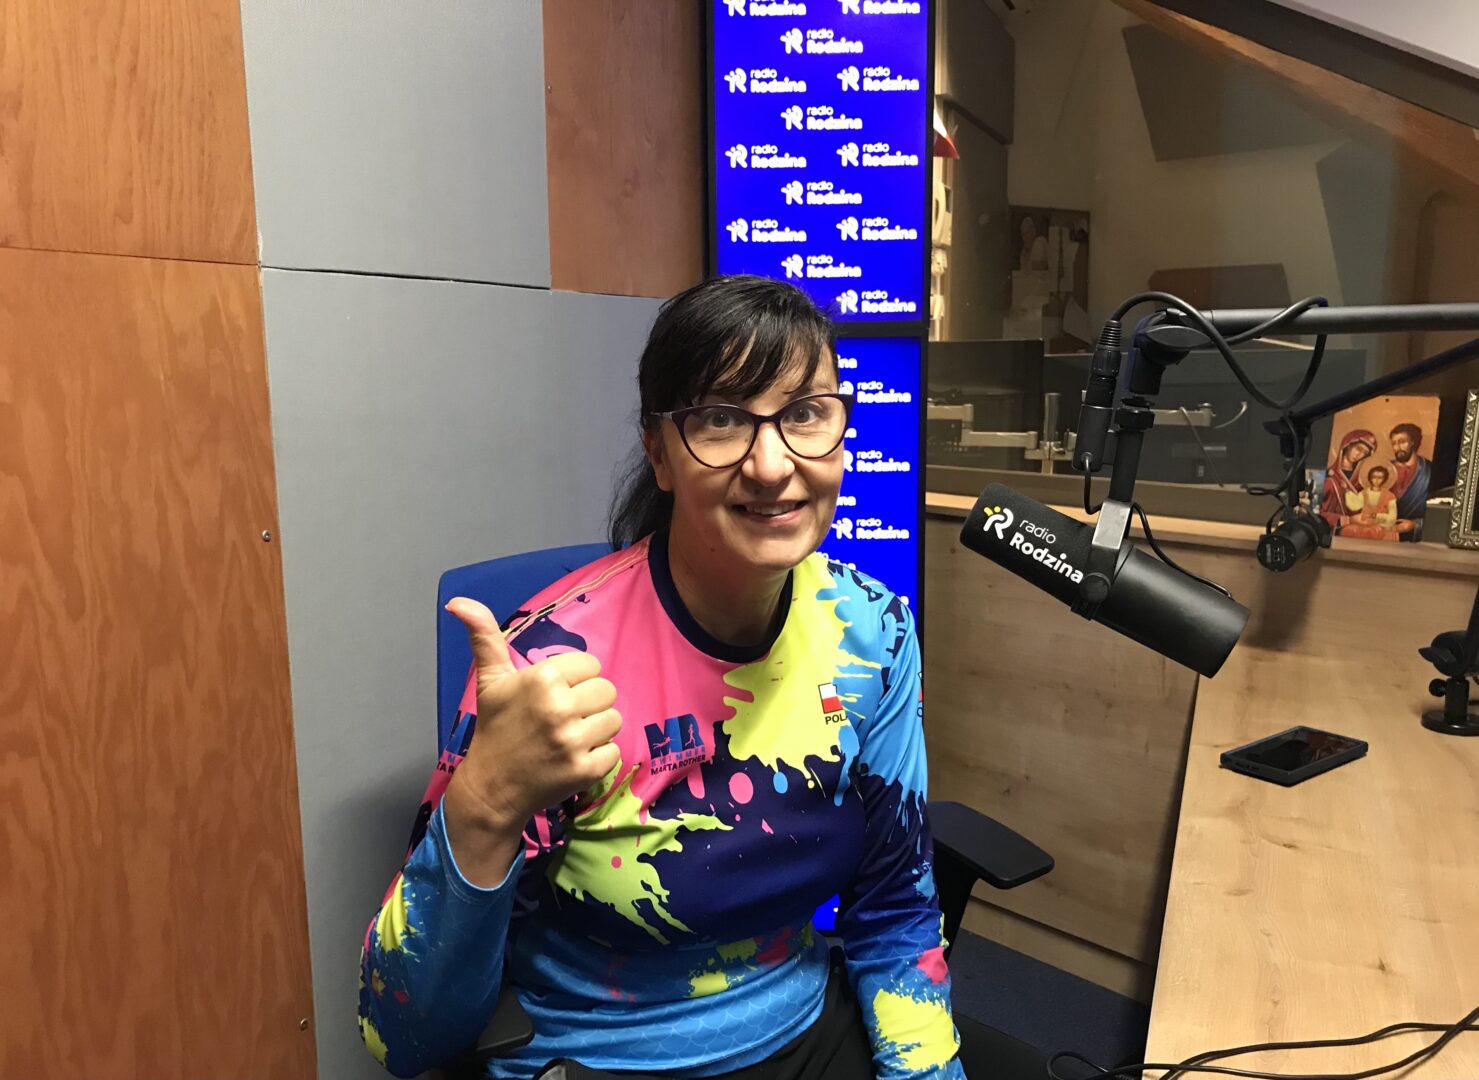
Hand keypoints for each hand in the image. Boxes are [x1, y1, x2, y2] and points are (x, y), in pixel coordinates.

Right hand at [441, 597, 621, 837]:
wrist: (491, 788)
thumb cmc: (495, 728)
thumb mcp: (490, 680)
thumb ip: (484, 635)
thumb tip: (457, 602)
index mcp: (542, 678)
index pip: (591, 665)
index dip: (574, 680)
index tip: (553, 696)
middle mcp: (560, 707)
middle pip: (607, 690)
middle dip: (588, 703)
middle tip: (561, 718)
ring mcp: (574, 741)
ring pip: (614, 719)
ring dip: (596, 729)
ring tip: (568, 737)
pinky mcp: (587, 770)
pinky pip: (614, 751)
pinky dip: (598, 756)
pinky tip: (572, 758)